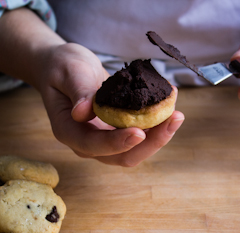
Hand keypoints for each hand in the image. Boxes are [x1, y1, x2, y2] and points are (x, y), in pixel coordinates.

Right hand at [37, 43, 183, 165]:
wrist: (63, 69)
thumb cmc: (61, 68)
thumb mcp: (68, 71)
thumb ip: (78, 91)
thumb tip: (83, 113)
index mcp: (69, 132)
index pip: (93, 145)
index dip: (117, 142)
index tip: (139, 132)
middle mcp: (88, 142)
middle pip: (122, 156)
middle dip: (151, 143)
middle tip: (173, 119)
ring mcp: (105, 140)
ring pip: (136, 150)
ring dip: (159, 136)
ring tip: (177, 114)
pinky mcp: (118, 132)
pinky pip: (141, 135)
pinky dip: (157, 124)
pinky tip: (171, 105)